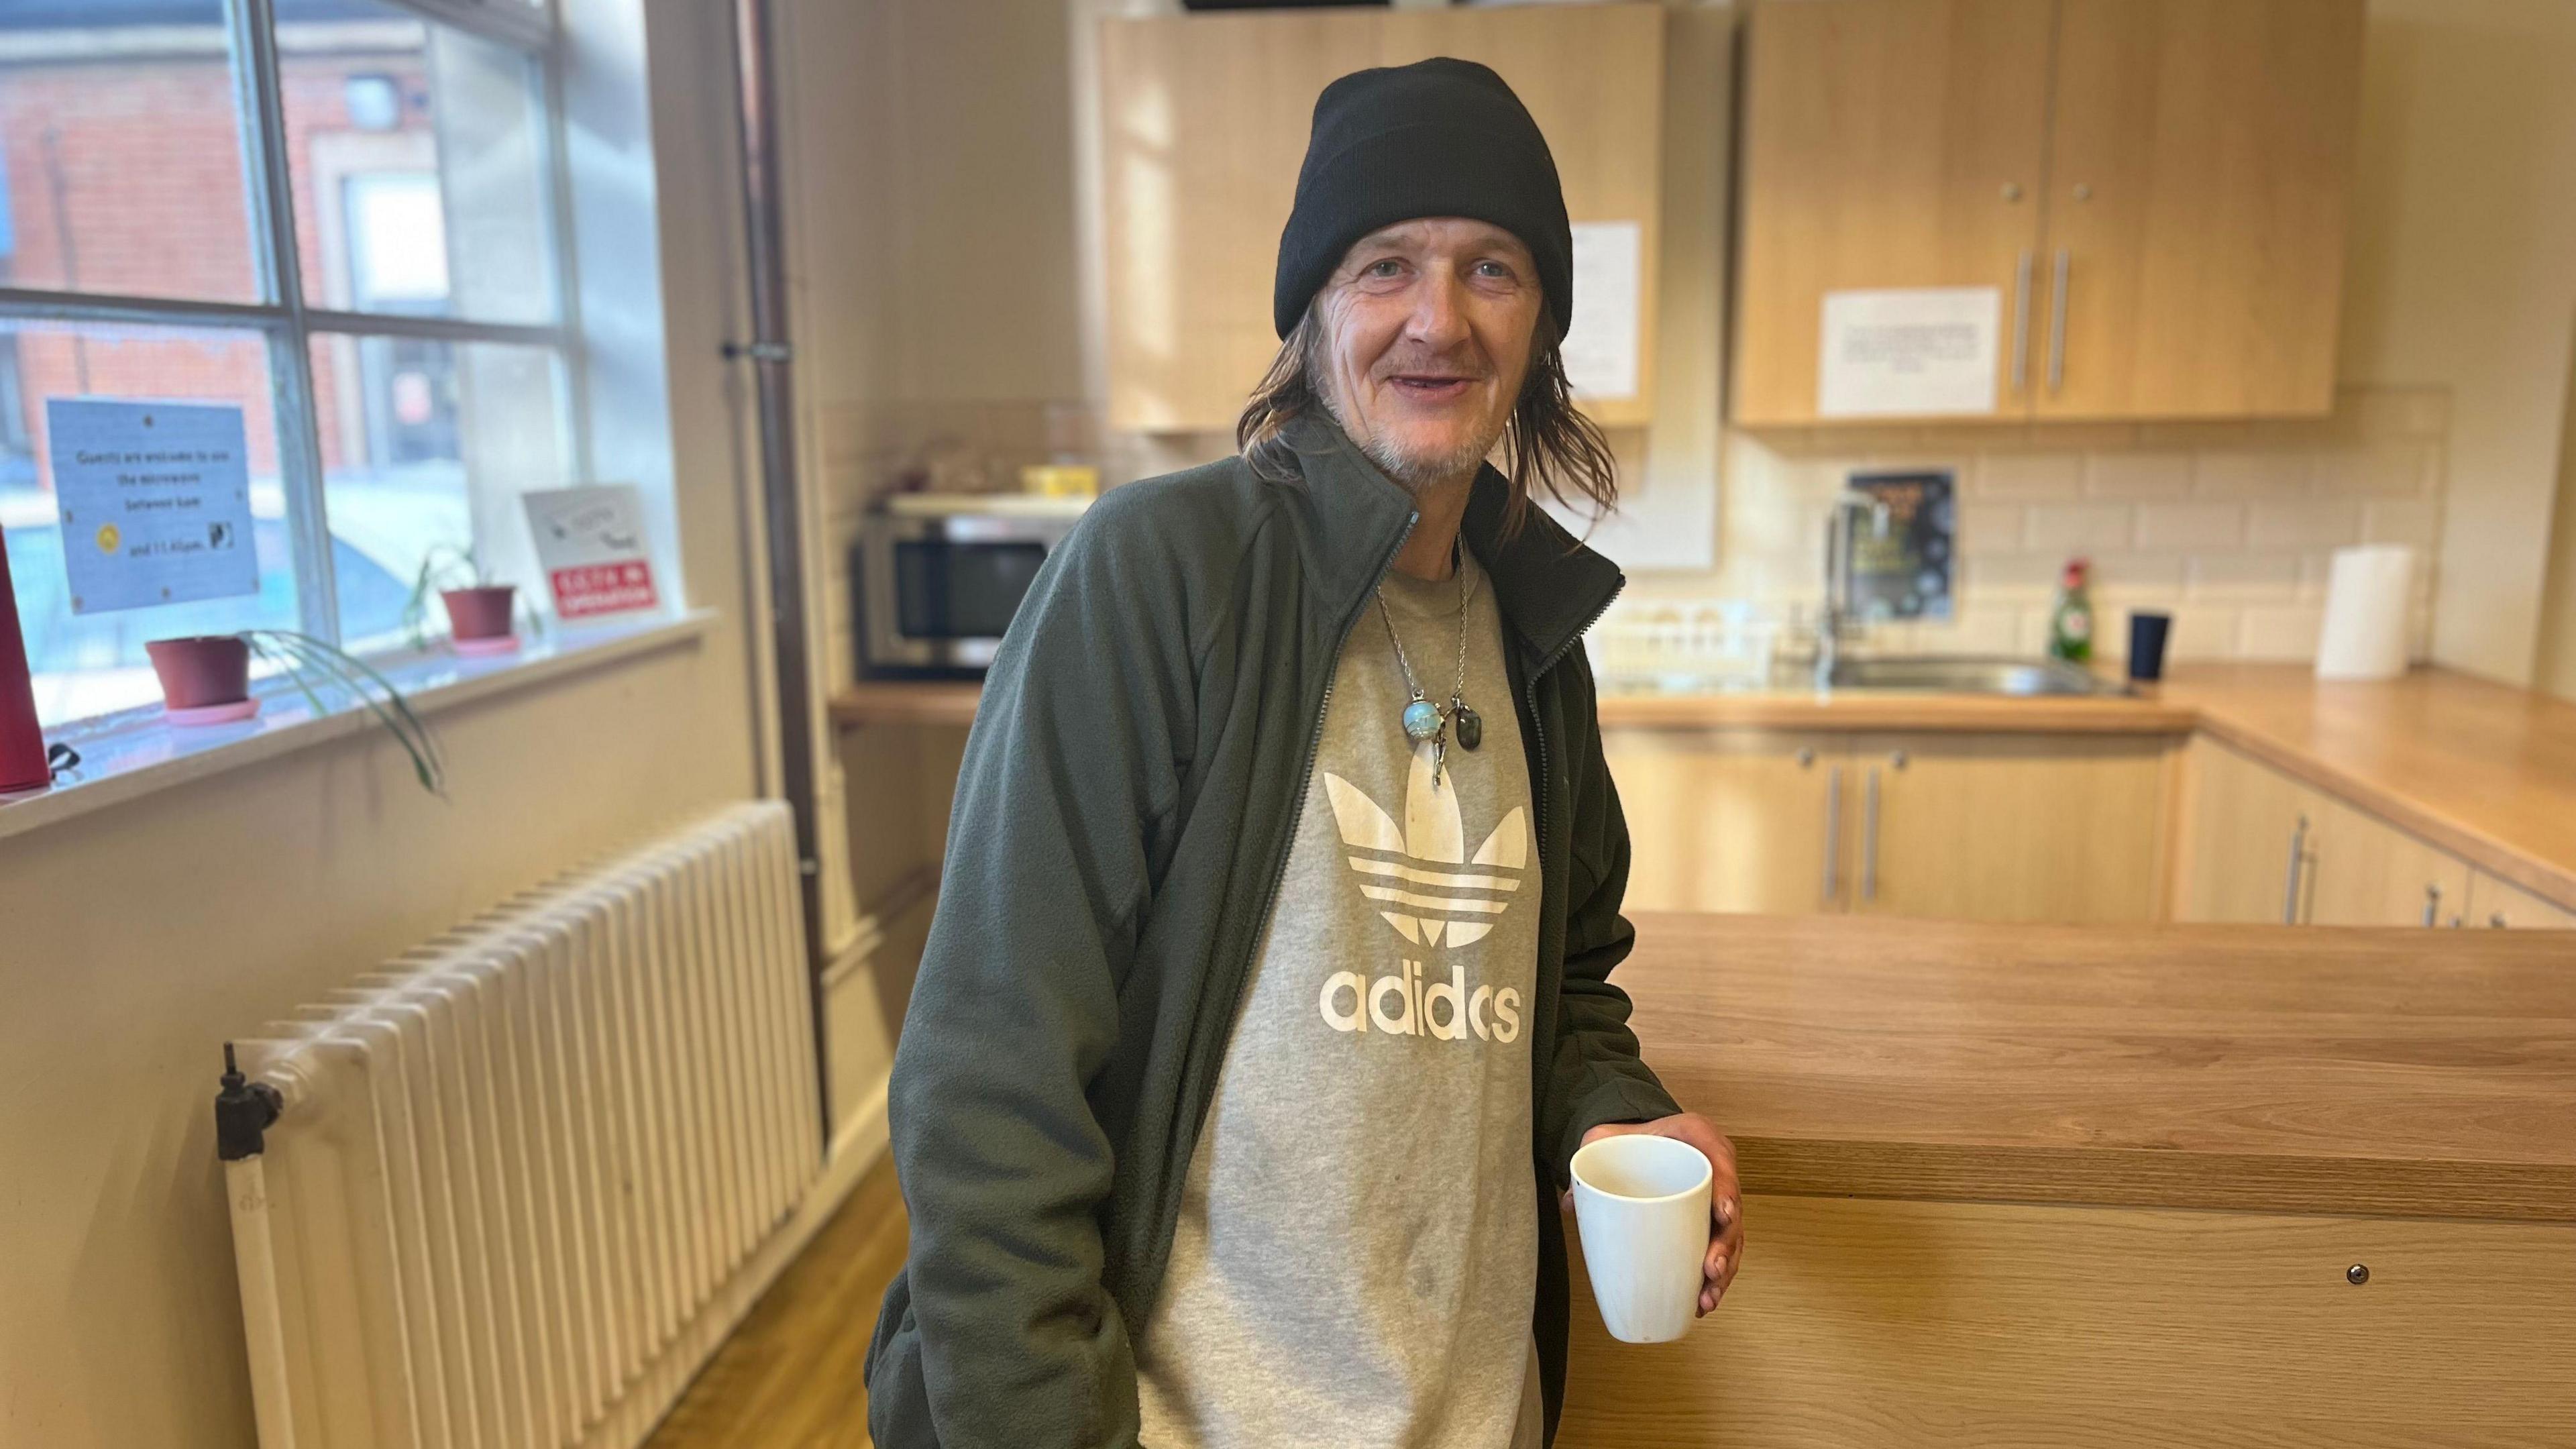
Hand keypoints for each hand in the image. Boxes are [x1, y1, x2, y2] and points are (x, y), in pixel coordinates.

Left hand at [1568, 1114, 1741, 1314]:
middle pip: (1732, 1208)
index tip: (1723, 1214)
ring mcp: (1715, 1197)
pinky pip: (1720, 1249)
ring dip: (1723, 1271)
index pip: (1720, 1158)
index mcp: (1695, 1135)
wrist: (1636, 1139)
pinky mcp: (1709, 1221)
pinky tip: (1702, 1301)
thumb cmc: (1630, 1136)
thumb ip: (1586, 1159)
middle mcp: (1714, 1166)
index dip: (1727, 1188)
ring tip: (1707, 1298)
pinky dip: (1715, 1277)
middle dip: (1725, 1244)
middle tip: (1710, 1268)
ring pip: (1731, 1237)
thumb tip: (1571, 1202)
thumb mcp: (1605, 1138)